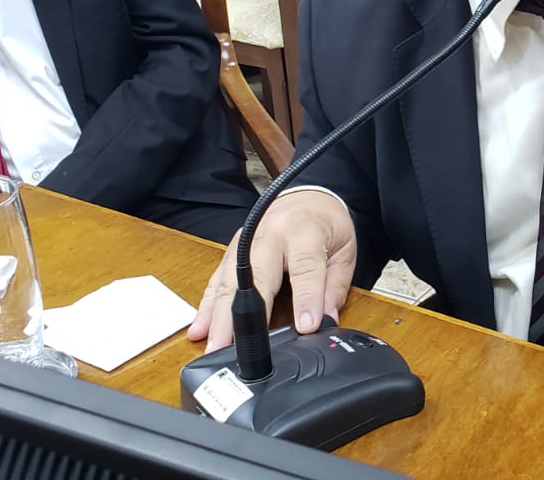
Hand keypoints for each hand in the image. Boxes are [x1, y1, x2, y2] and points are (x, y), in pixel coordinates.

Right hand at [187, 189, 358, 351]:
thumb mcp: (344, 250)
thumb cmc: (325, 224)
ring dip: (218, 316)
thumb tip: (327, 320)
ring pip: (228, 281)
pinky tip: (199, 329)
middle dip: (245, 315)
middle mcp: (271, 235)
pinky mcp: (232, 251)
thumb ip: (335, 286)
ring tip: (212, 346)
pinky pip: (216, 280)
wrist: (305, 195)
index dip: (305, 299)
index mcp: (304, 231)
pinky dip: (206, 306)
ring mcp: (246, 242)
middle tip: (238, 348)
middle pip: (255, 276)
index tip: (305, 327)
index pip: (305, 268)